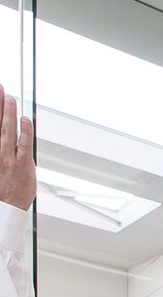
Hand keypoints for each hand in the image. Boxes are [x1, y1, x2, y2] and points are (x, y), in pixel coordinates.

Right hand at [0, 89, 33, 210]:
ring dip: (8, 113)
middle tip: (0, 89)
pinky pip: (24, 145)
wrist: (4, 208)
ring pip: (8, 131)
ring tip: (9, 98)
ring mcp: (9, 158)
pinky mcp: (23, 165)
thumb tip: (7, 132)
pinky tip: (25, 120)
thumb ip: (2, 147)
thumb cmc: (2, 189)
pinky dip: (25, 131)